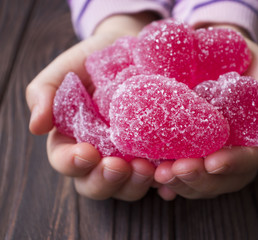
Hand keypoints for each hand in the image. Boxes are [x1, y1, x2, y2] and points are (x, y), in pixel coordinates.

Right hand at [26, 13, 158, 200]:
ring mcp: (130, 157)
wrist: (128, 49)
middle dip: (107, 180)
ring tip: (148, 168)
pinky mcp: (156, 154)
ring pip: (129, 186)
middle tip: (119, 166)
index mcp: (73, 141)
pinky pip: (160, 177)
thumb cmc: (91, 62)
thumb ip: (44, 94)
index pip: (67, 161)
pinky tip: (169, 180)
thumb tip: (36, 126)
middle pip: (98, 184)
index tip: (86, 153)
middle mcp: (101, 156)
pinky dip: (165, 184)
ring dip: (136, 183)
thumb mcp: (64, 71)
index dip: (73, 163)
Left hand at [154, 27, 257, 199]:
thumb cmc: (248, 63)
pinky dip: (169, 184)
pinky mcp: (190, 151)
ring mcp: (211, 155)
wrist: (216, 52)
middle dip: (198, 178)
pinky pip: (180, 174)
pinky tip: (156, 185)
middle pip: (221, 179)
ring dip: (179, 183)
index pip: (250, 161)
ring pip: (200, 182)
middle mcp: (235, 154)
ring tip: (159, 174)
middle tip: (174, 171)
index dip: (233, 164)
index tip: (213, 162)